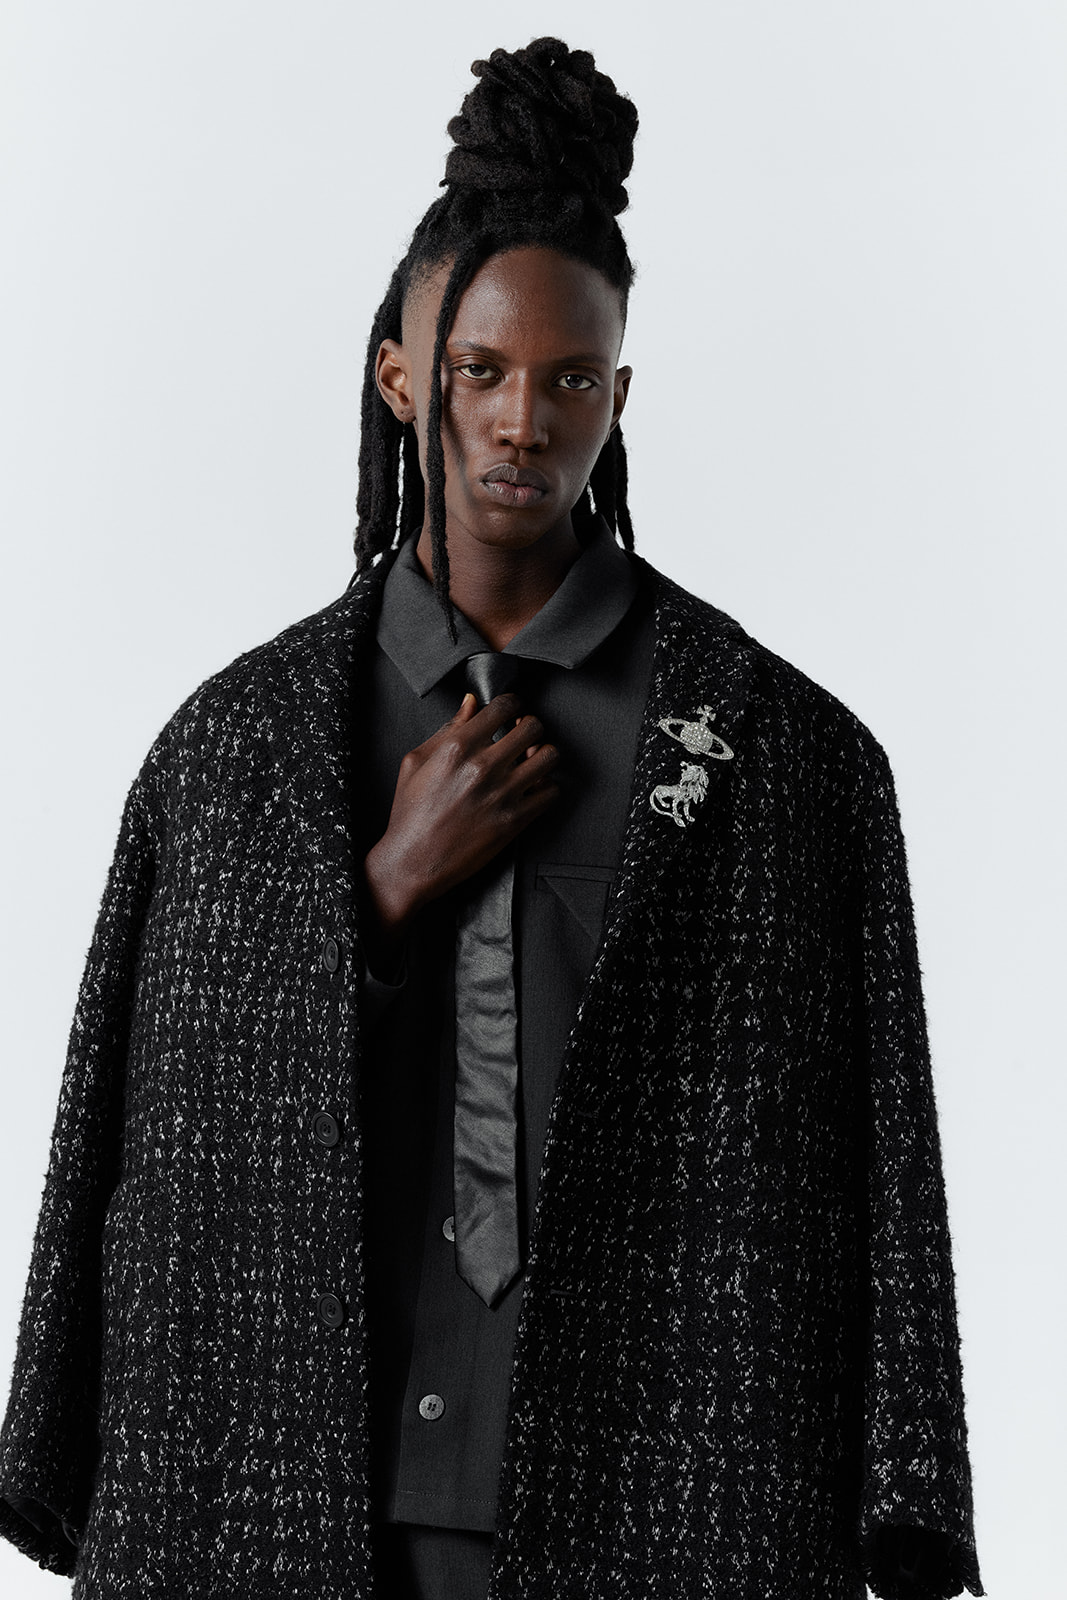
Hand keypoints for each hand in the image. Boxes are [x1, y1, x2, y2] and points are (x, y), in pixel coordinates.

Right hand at [361, 690, 560, 965]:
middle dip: (529, 726)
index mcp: (457, 747)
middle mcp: (483, 767)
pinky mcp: (515, 820)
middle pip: (533, 727)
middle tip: (522, 735)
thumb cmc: (411, 813)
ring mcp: (503, 794)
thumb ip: (448, 729)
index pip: (503, 706)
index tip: (510, 711)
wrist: (413, 861)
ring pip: (550, 756)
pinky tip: (531, 788)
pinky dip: (547, 786)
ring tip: (531, 759)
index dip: (511, 704)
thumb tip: (471, 703)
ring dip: (543, 754)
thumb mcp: (416, 762)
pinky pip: (552, 792)